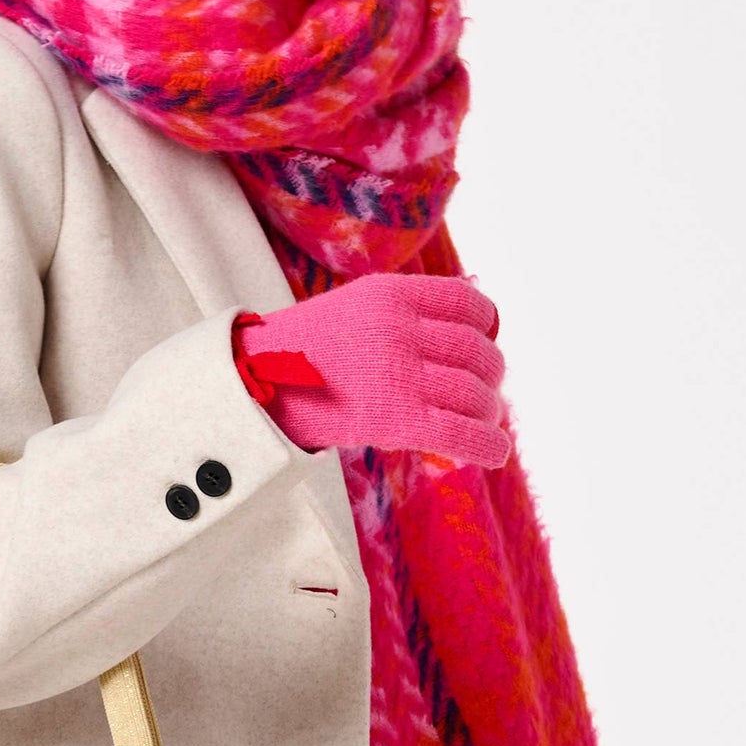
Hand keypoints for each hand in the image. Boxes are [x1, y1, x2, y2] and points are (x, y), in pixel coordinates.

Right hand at [234, 272, 509, 468]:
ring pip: (476, 393)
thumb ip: (404, 314)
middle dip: (489, 375)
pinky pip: (462, 432)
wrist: (250, 385)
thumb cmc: (302, 354)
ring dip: (487, 412)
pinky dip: (487, 444)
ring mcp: (399, 372)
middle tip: (481, 392)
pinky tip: (494, 453)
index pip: (469, 303)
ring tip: (482, 422)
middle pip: (478, 351)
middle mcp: (401, 327)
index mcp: (391, 293)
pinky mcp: (396, 417)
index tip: (486, 342)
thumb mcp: (353, 309)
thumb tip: (464, 335)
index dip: (487, 327)